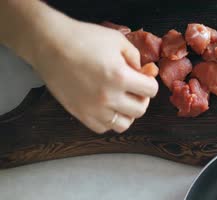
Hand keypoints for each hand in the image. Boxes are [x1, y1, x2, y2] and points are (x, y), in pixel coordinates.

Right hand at [32, 19, 158, 132]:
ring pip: (124, 124)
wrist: (49, 45)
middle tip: (134, 89)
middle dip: (141, 98)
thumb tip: (144, 72)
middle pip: (140, 110)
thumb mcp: (117, 41)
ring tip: (121, 100)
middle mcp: (109, 97)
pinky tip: (106, 106)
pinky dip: (109, 120)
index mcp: (120, 77)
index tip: (143, 78)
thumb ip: (136, 58)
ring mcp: (94, 109)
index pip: (151, 90)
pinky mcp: (80, 115)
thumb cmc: (83, 39)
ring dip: (127, 113)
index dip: (149, 82)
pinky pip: (103, 128)